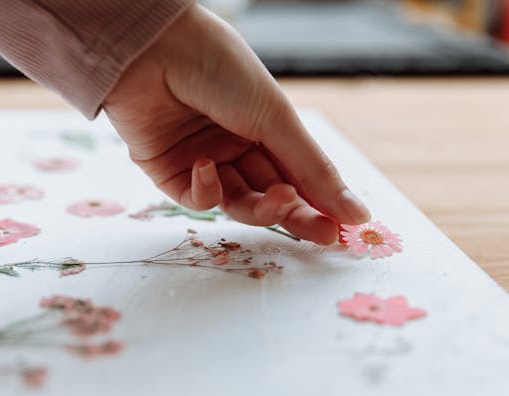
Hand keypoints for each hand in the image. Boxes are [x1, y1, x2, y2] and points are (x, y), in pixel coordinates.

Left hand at [103, 4, 369, 243]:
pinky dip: (206, 189)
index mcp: (263, 127)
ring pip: (237, 203)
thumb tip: (356, 211)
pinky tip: (205, 165)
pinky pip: (195, 198)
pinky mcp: (167, 171)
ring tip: (277, 197)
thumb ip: (312, 168)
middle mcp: (233, 145)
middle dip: (296, 215)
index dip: (320, 201)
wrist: (152, 48)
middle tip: (323, 234)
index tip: (346, 228)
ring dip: (259, 206)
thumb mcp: (274, 116)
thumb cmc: (218, 67)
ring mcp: (201, 160)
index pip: (296, 175)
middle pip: (269, 195)